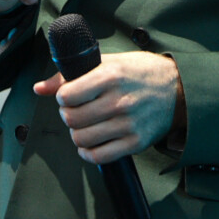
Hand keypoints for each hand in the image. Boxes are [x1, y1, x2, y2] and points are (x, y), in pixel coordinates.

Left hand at [34, 51, 181, 163]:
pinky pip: (99, 156)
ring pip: (82, 139)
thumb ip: (71, 74)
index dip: (63, 97)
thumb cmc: (141, 72)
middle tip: (75, 111)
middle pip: (72, 119)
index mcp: (111, 76)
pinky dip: (88, 153)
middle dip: (68, 116)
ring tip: (84, 125)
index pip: (68, 95)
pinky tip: (90, 143)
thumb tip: (40, 88)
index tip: (68, 96)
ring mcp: (128, 124)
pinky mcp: (135, 143)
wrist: (178, 89)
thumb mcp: (109, 62)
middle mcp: (119, 101)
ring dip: (77, 134)